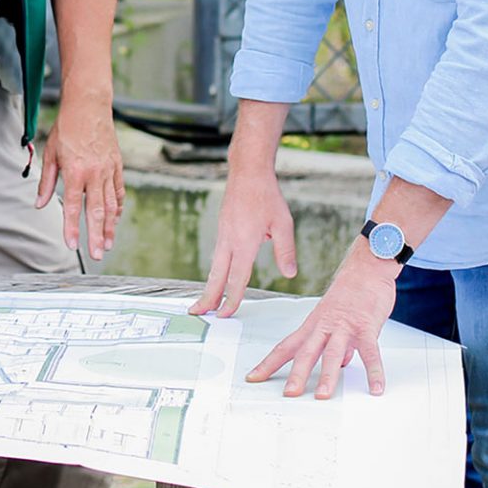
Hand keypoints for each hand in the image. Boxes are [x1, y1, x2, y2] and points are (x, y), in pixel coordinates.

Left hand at [35, 101, 122, 259]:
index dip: (73, 228)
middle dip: (97, 235)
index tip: (72, 245)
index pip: (74, 207)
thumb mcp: (51, 153)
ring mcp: (108, 170)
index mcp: (75, 171)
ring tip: (108, 244)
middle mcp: (94, 173)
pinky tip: (115, 218)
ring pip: (112, 204)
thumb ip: (47, 182)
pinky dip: (118, 207)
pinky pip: (119, 191)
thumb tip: (40, 204)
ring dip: (110, 226)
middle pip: (97, 211)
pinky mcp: (117, 165)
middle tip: (98, 255)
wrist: (89, 105)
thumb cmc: (67, 127)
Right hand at [192, 169, 297, 316]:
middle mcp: (229, 241)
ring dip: (209, 285)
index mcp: (244, 243)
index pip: (237, 278)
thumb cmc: (267, 197)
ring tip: (204, 302)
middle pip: (216, 276)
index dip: (232, 298)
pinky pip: (217, 254)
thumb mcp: (283, 224)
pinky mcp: (222, 229)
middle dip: (207, 297)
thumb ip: (285, 250)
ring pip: (214, 266)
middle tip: (198, 314)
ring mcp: (223, 234)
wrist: (248, 173)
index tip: (226, 314)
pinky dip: (215, 270)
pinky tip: (217, 276)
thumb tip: (289, 274)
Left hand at [247, 244, 398, 397]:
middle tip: (289, 394)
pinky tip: (375, 388)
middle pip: (306, 352)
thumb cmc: (349, 291)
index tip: (254, 378)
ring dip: (328, 376)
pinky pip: (370, 352)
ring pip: (333, 353)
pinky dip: (373, 371)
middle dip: (296, 374)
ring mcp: (345, 326)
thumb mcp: (333, 317)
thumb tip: (339, 364)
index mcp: (313, 325)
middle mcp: (325, 326)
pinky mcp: (366, 326)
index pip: (286, 346)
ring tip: (323, 396)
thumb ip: (334, 342)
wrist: (366, 267)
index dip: (268, 363)